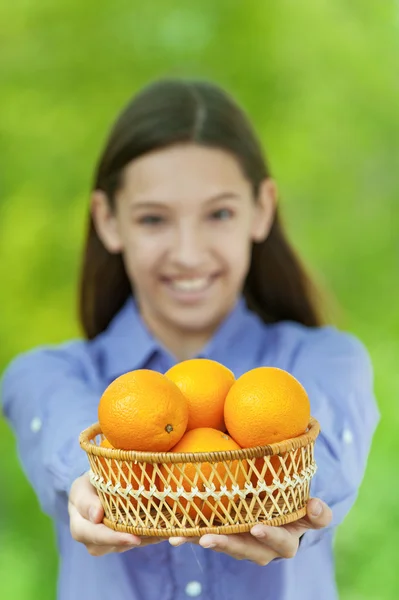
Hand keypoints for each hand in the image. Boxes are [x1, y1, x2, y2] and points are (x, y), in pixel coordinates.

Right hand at [68, 472, 164, 555]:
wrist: (96, 487)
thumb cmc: (87, 485)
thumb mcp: (82, 486)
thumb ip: (85, 499)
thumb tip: (96, 516)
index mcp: (80, 527)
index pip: (95, 535)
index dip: (113, 537)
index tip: (132, 537)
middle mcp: (94, 541)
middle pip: (112, 545)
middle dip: (132, 540)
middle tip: (151, 536)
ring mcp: (111, 542)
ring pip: (128, 544)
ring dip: (146, 537)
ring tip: (164, 530)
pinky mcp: (125, 539)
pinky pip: (139, 540)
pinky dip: (153, 535)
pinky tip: (166, 529)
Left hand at [168, 498, 331, 565]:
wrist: (279, 512)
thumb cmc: (295, 508)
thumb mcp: (310, 510)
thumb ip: (318, 513)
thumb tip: (315, 505)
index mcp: (286, 541)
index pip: (283, 542)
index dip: (271, 536)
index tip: (258, 527)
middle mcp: (263, 548)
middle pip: (248, 550)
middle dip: (229, 545)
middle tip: (210, 539)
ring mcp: (243, 544)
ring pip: (227, 546)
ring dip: (208, 542)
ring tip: (189, 538)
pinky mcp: (226, 537)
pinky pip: (208, 538)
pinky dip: (191, 537)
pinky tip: (174, 536)